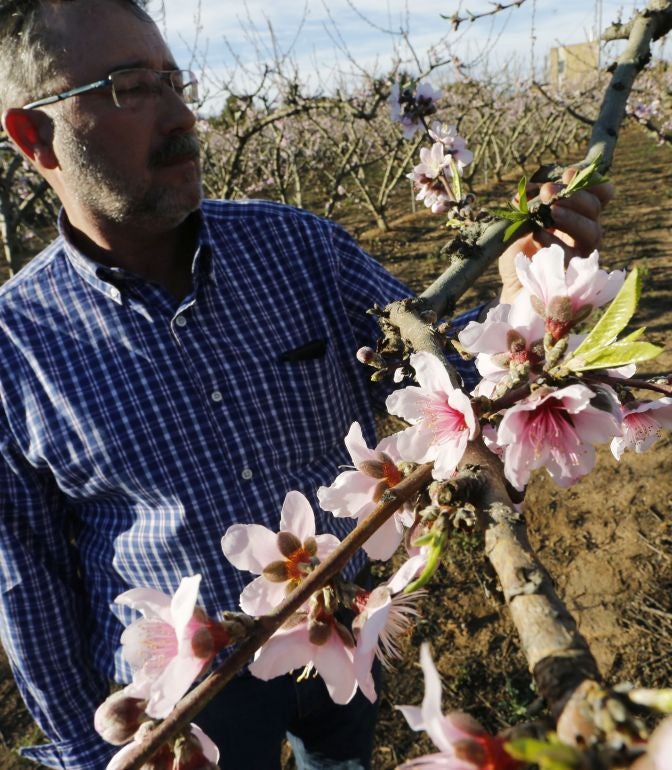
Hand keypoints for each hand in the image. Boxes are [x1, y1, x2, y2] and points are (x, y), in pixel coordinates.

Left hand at [498, 169, 614, 304]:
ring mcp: (582, 252)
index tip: (570, 173)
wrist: (514, 285)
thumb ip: (525, 206)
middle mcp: (584, 231)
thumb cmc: (520, 251)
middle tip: (550, 191)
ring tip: (551, 211)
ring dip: (572, 217)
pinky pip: (573, 255)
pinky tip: (539, 235)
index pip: (597, 194)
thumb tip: (523, 192)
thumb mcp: (518, 223)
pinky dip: (556, 242)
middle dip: (574, 195)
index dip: (589, 181)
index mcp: (576, 214)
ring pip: (592, 231)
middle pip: (594, 209)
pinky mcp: (574, 273)